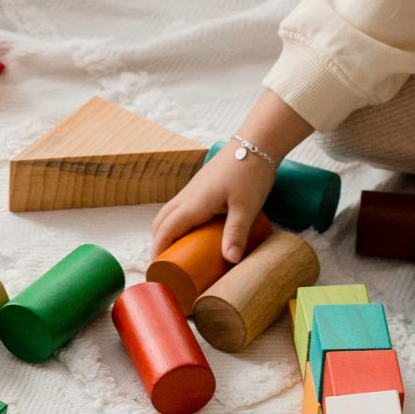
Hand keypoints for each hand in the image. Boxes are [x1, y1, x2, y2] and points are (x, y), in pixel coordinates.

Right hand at [152, 147, 273, 265]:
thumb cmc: (250, 173)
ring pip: (168, 213)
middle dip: (158, 243)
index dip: (158, 250)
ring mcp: (192, 190)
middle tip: (167, 265)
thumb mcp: (246, 207)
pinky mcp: (200, 186)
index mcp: (194, 203)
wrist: (256, 144)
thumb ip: (236, 233)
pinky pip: (179, 207)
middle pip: (161, 222)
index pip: (166, 230)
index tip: (158, 269)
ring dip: (166, 232)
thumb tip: (230, 260)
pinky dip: (176, 222)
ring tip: (178, 251)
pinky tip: (192, 231)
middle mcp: (188, 196)